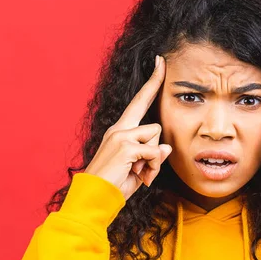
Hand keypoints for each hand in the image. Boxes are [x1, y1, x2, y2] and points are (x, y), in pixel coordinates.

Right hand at [84, 55, 171, 200]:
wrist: (94, 197)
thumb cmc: (114, 185)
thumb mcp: (138, 169)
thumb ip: (152, 156)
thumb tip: (166, 148)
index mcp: (120, 131)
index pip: (139, 101)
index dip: (153, 82)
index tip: (161, 62)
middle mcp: (119, 129)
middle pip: (156, 125)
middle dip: (156, 149)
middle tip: (143, 169)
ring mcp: (121, 135)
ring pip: (156, 138)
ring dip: (153, 160)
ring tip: (138, 174)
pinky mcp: (125, 145)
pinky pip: (154, 152)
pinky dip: (151, 168)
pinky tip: (138, 176)